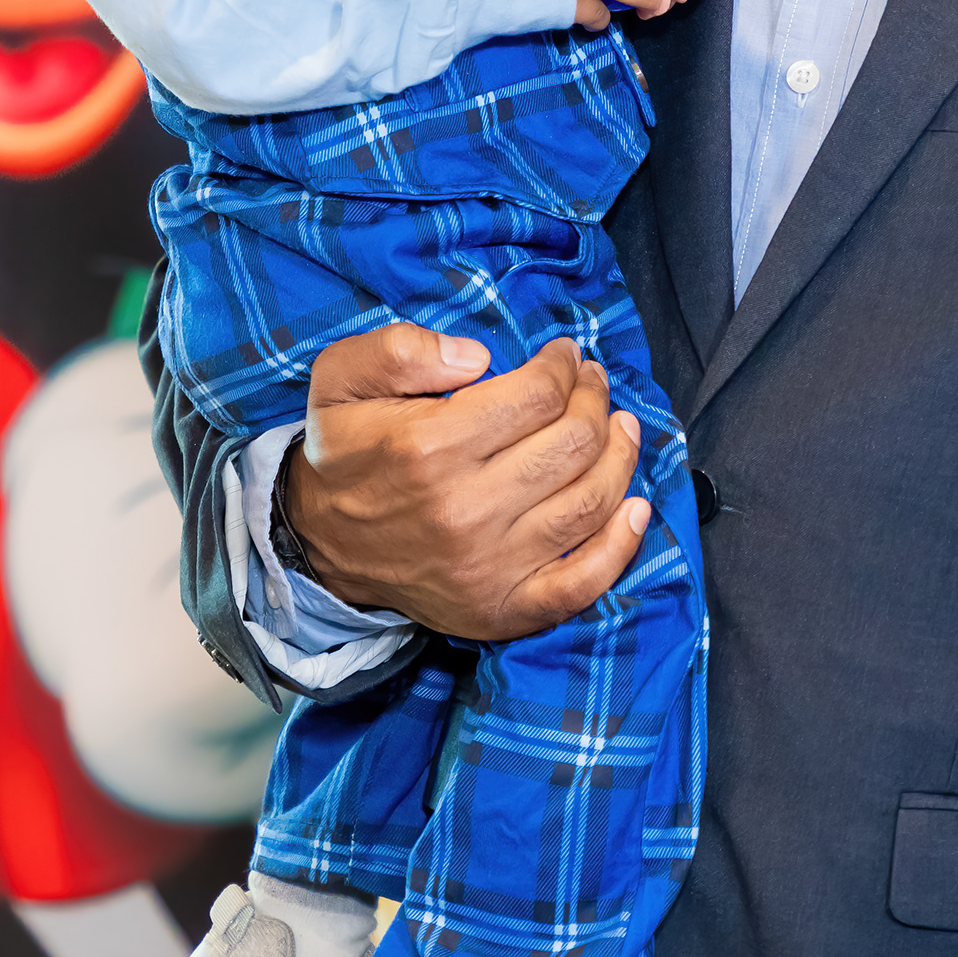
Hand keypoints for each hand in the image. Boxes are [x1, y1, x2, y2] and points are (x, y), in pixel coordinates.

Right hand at [279, 324, 646, 641]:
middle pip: (573, 443)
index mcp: (427, 448)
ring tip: (621, 427)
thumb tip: (478, 356)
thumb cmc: (345, 454)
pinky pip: (583, 582)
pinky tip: (636, 508)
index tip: (564, 355)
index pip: (536, 395)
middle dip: (596, 400)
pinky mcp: (503, 607)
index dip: (562, 366)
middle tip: (592, 384)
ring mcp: (489, 565)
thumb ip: (398, 349)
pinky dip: (622, 546)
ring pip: (590, 502)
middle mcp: (464, 510)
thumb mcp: (339, 379)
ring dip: (621, 456)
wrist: (321, 542)